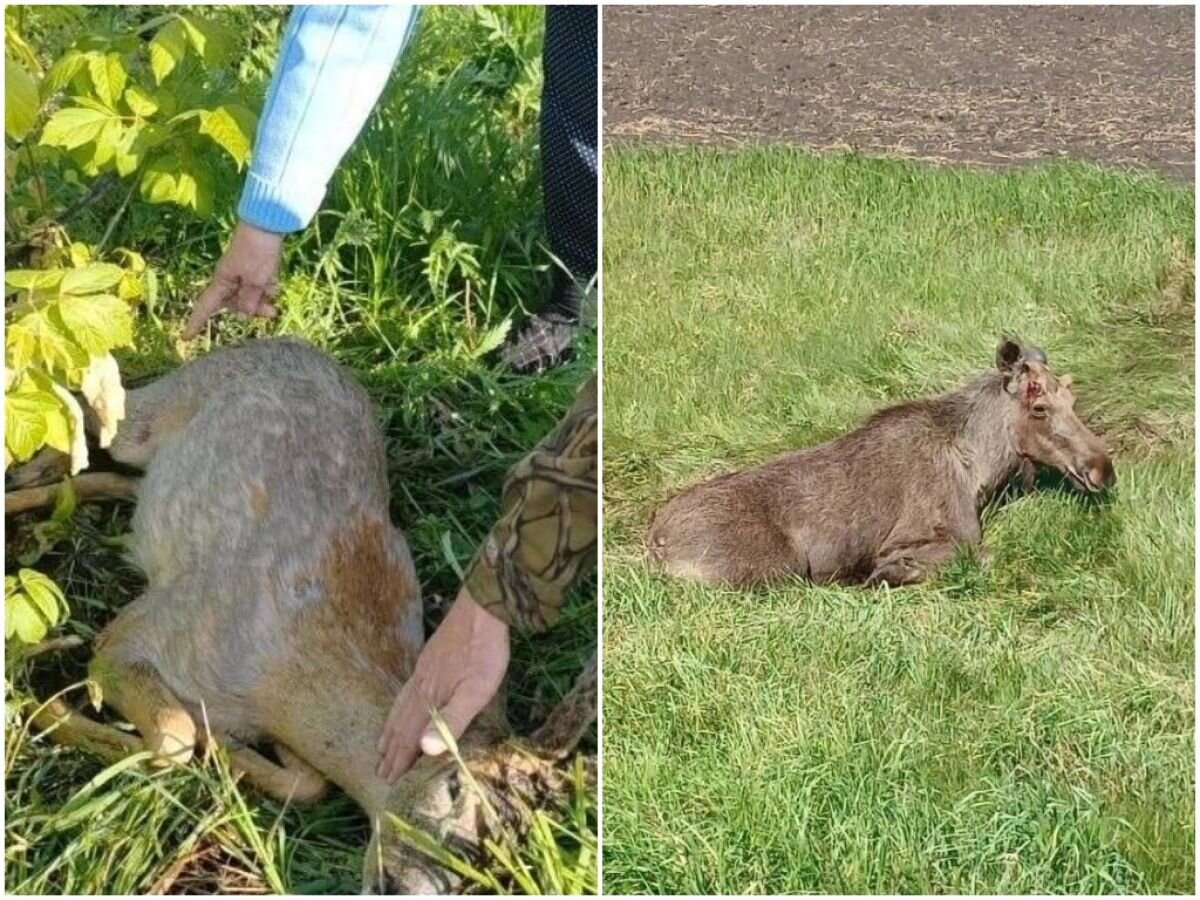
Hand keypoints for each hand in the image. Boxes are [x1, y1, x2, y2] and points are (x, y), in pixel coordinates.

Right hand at [182, 221, 283, 338]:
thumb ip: (249, 300)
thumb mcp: (255, 280)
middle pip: (237, 306)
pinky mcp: (254, 269)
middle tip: (272, 312)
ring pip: (251, 297)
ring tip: (273, 286)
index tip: (185, 337)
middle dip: (253, 310)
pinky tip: (275, 278)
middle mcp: (230, 279)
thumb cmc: (257, 251)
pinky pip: (261, 286)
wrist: (267, 225)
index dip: (196, 322)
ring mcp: (242, 274)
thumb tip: (241, 316)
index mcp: (222, 281)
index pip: (206, 306)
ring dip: (264, 297)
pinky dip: (269, 285)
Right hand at [376, 588, 509, 782]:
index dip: (401, 759)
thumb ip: (451, 720)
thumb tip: (423, 751)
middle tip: (380, 771)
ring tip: (382, 744)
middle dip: (392, 749)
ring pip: (402, 705)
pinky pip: (408, 689)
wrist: (483, 607)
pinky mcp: (431, 658)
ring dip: (392, 728)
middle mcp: (421, 686)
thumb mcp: (476, 691)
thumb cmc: (484, 651)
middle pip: (402, 723)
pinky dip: (399, 704)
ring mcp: (424, 670)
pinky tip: (405, 701)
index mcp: (431, 698)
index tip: (388, 781)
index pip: (410, 736)